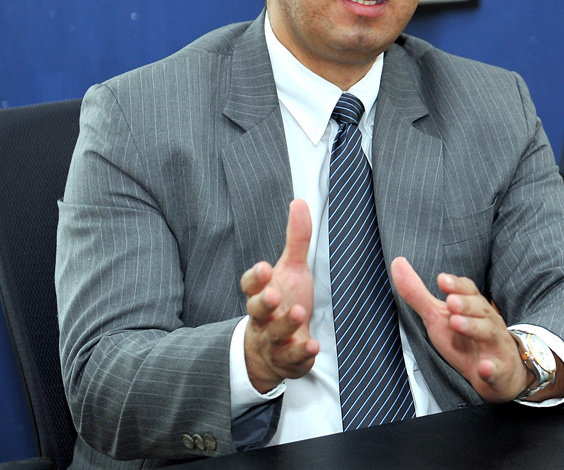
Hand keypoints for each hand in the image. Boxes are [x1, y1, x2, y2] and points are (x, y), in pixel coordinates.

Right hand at [239, 199, 319, 392]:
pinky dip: (301, 354)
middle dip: (264, 302)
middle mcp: (263, 318)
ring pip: (274, 335)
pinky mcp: (286, 361)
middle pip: (257, 310)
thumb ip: (296, 240)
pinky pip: (291, 360)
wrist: (272, 349)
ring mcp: (273, 341)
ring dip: (285, 325)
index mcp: (263, 293)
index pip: (251, 285)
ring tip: (298, 314)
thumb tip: (300, 202)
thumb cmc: (283, 302)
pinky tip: (313, 346)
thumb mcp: (292, 270)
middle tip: (274, 295)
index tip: (264, 267)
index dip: (256, 278)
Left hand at [391, 256, 530, 402]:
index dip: (456, 284)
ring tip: (457, 323)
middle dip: (465, 304)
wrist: (498, 372)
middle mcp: (488, 322)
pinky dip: (491, 368)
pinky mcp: (499, 371)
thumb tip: (397, 262)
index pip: (469, 290)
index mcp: (474, 307)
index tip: (441, 280)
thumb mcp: (437, 316)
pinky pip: (496, 370)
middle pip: (480, 309)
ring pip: (488, 333)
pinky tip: (484, 368)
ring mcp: (495, 346)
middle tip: (450, 302)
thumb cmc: (465, 340)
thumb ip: (418, 293)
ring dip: (473, 327)